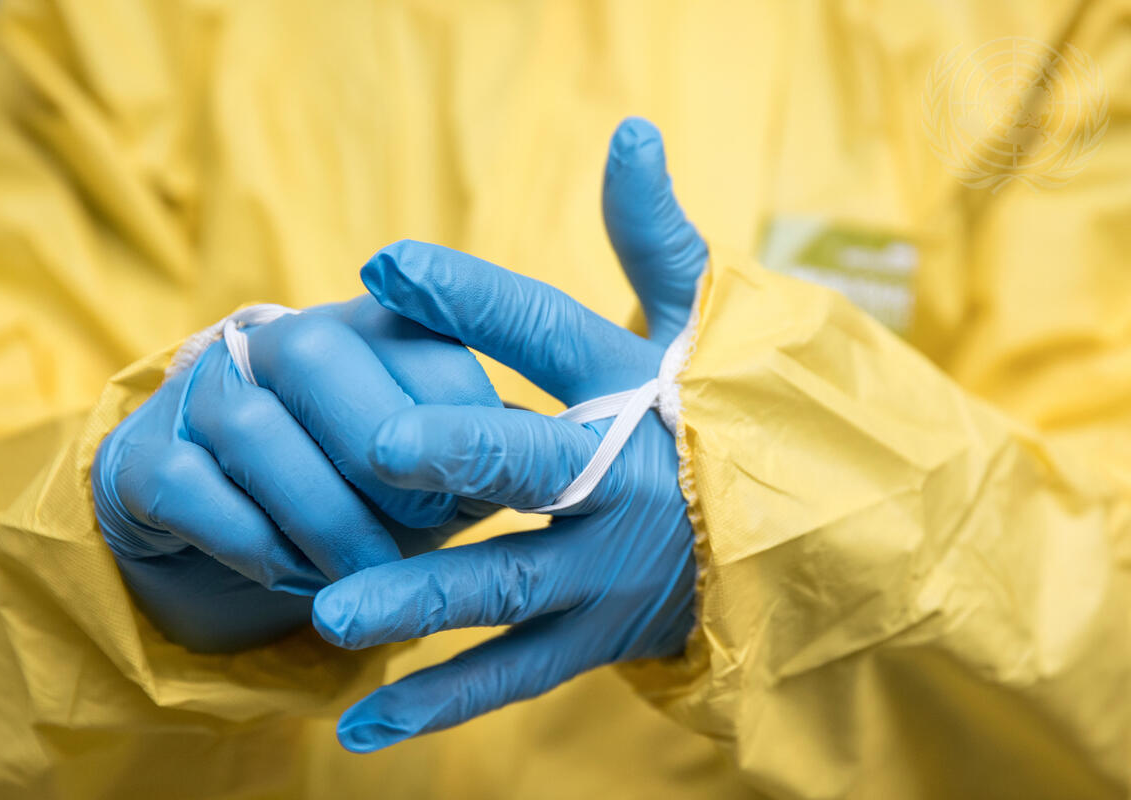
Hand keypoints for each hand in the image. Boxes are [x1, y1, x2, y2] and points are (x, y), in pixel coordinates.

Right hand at [92, 296, 498, 651]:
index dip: (459, 417)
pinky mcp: (141, 458)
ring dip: (324, 520)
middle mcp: (273, 341)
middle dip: (381, 455)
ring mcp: (199, 394)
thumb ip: (483, 456)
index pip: (416, 339)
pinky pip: (193, 491)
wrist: (232, 540)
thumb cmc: (360, 498)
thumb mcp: (433, 477)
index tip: (485, 489)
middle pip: (317, 358)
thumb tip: (556, 468)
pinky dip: (256, 546)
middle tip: (430, 530)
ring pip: (255, 431)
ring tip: (367, 581)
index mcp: (363, 328)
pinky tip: (295, 578)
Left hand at [314, 118, 707, 750]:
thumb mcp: (699, 324)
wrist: (808, 540)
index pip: (551, 331)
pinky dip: (439, 703)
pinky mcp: (594, 640)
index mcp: (635, 389)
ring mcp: (605, 572)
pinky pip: (513, 673)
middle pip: (537, 464)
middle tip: (378, 449)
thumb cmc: (720, 413)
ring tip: (331, 611)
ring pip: (509, 584)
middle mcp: (620, 482)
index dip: (472, 296)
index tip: (383, 263)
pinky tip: (359, 725)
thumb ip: (652, 237)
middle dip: (462, 452)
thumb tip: (629, 129)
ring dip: (424, 597)